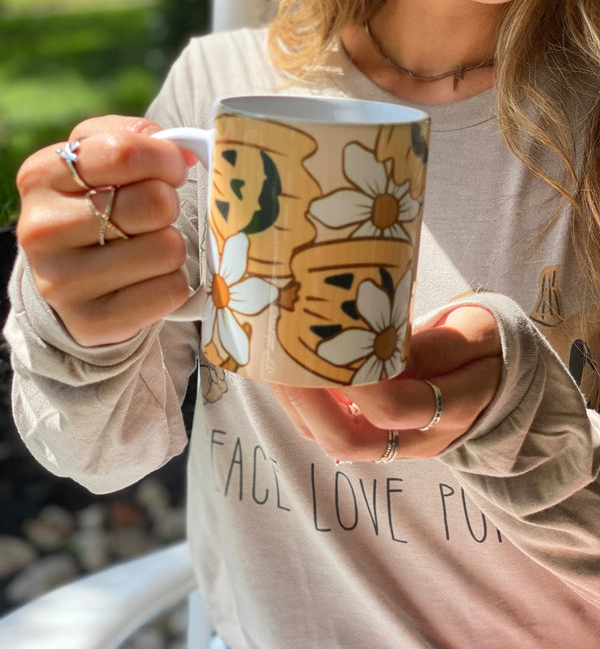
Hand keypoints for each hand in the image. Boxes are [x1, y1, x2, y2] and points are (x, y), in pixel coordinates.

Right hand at [16, 115, 196, 345]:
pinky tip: (147, 280)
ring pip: (167, 249)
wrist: (71, 281)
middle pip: (154, 203)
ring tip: (145, 248)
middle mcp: (41, 229)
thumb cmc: (96, 207)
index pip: (123, 153)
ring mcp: (61, 282)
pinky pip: (170, 290)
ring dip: (170, 247)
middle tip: (154, 215)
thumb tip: (187, 149)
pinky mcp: (91, 322)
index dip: (165, 159)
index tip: (173, 170)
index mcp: (40, 176)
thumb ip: (136, 138)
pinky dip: (172, 283)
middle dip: (168, 206)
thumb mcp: (98, 161)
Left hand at [271, 304, 501, 460]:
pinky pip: (332, 432)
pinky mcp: (377, 438)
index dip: (354, 378)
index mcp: (454, 407)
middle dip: (307, 403)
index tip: (322, 339)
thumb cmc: (486, 347)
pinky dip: (304, 407)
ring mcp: (396, 445)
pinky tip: (288, 372)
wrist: (495, 378)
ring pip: (334, 441)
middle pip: (351, 441)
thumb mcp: (479, 333)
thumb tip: (389, 347)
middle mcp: (420, 438)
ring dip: (297, 406)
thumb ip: (440, 343)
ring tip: (273, 362)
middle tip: (279, 360)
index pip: (396, 405)